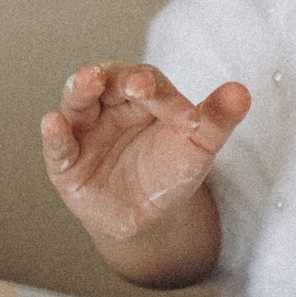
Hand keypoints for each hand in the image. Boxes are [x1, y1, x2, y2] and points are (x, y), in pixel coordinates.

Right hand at [40, 61, 247, 263]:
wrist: (148, 217)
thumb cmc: (170, 171)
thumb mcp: (197, 147)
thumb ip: (217, 119)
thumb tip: (242, 92)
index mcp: (142, 95)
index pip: (151, 84)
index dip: (167, 97)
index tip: (190, 119)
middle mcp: (109, 104)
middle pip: (110, 80)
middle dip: (122, 79)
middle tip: (139, 85)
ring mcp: (84, 130)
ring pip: (78, 100)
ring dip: (81, 87)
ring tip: (89, 80)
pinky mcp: (66, 161)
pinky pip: (58, 145)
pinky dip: (53, 134)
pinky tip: (53, 123)